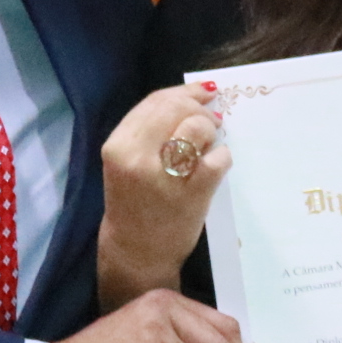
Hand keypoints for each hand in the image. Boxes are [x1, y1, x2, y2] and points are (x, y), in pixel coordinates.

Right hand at [99, 84, 232, 307]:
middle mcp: (138, 159)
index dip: (184, 92)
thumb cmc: (133, 201)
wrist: (137, 251)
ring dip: (210, 131)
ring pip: (198, 128)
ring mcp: (167, 177)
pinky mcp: (194, 194)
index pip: (155, 102)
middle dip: (200, 108)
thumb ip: (152, 128)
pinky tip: (215, 166)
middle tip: (210, 120)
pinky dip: (223, 156)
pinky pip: (219, 158)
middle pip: (177, 109)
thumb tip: (197, 94)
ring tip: (208, 145)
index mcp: (118, 146)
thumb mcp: (127, 160)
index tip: (203, 92)